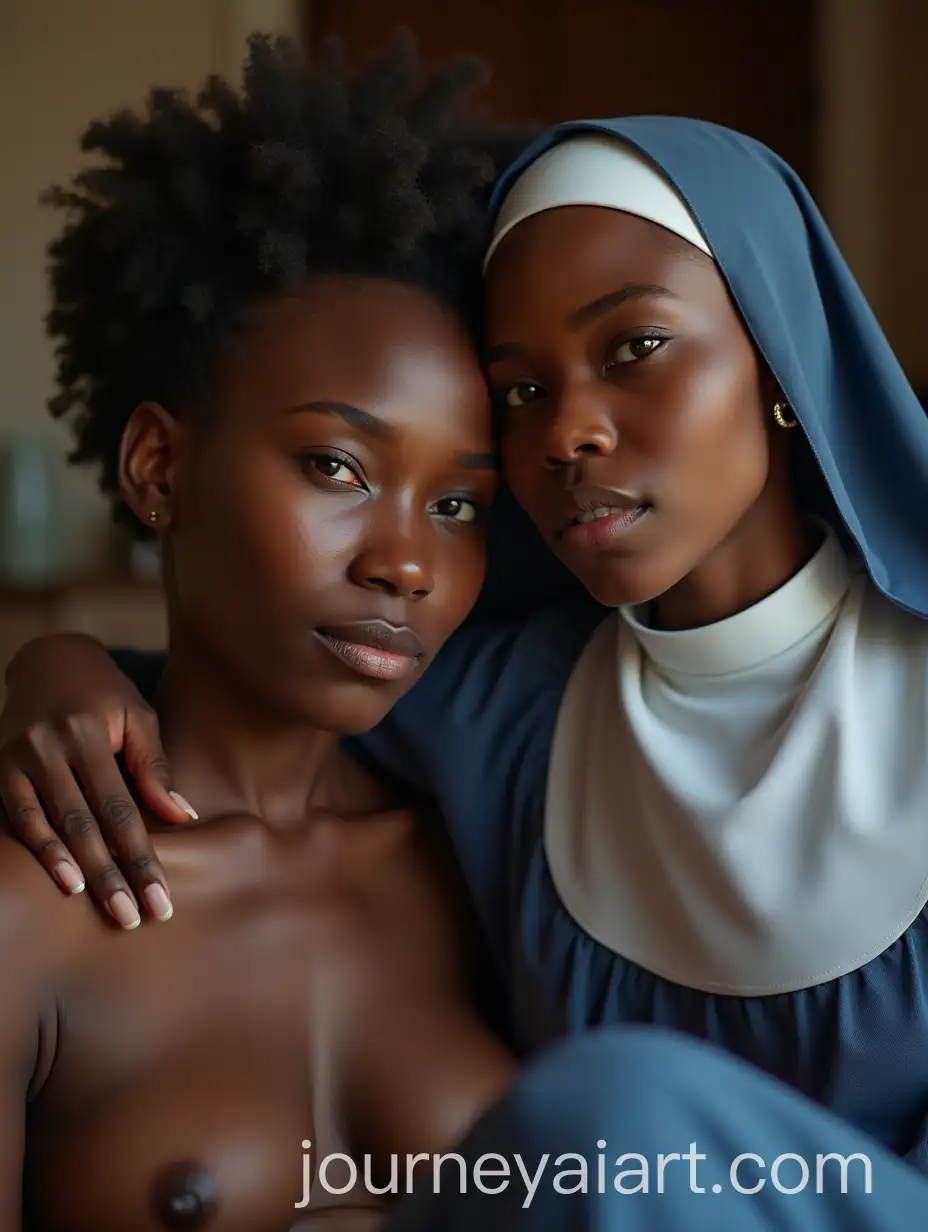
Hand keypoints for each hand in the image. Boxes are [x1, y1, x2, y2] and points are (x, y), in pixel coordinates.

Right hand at [0, 634, 193, 927]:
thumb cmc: (105, 695)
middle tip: (135, 918)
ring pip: (53, 825)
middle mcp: (51, 747)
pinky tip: (62, 881)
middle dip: (114, 875)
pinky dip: (39, 851)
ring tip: (105, 908)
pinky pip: (19, 818)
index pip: (123, 807)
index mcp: (89, 733)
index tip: (162, 898)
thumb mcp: (137, 716)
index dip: (142, 856)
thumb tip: (183, 816)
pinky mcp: (0, 769)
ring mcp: (19, 759)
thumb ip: (154, 766)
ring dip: (79, 872)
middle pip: (88, 824)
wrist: (48, 661)